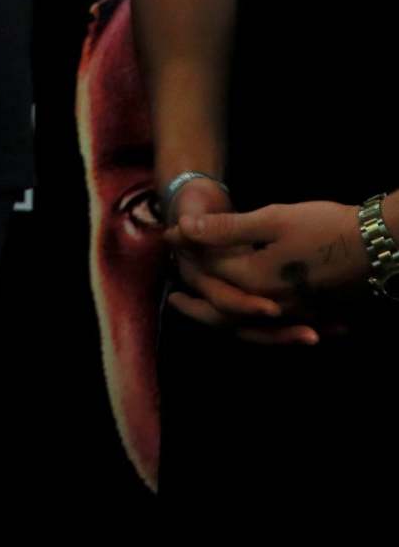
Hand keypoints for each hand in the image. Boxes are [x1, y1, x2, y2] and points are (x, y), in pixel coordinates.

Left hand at [167, 199, 371, 345]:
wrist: (380, 245)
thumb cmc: (325, 226)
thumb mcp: (272, 219)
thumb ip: (226, 228)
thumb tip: (183, 228)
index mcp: (255, 279)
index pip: (210, 268)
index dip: (187, 249)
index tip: (169, 235)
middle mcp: (272, 303)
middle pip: (221, 311)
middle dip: (195, 305)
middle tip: (173, 298)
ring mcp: (295, 312)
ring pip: (248, 325)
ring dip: (222, 319)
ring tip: (205, 311)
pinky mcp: (314, 313)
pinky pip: (276, 328)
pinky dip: (257, 327)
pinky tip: (252, 322)